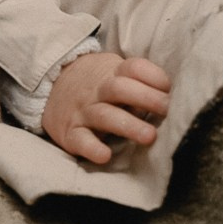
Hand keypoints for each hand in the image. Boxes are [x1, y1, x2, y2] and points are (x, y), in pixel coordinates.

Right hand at [42, 51, 171, 164]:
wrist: (50, 87)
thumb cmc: (97, 83)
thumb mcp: (114, 72)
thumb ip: (138, 82)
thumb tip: (172, 98)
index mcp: (113, 72)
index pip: (134, 68)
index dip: (153, 76)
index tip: (169, 88)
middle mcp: (98, 90)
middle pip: (121, 88)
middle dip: (146, 98)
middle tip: (168, 110)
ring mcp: (83, 111)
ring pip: (105, 115)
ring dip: (129, 125)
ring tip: (150, 136)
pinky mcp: (70, 133)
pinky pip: (80, 140)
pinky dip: (92, 148)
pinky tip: (105, 155)